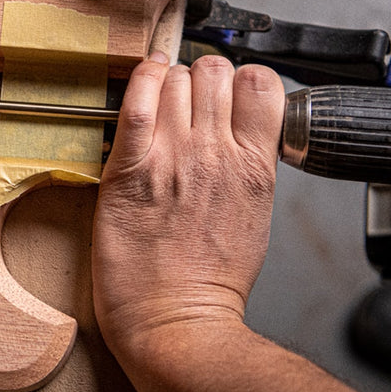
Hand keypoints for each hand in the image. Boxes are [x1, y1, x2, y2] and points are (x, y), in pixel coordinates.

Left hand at [92, 53, 284, 361]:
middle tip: (187, 99)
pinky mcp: (130, 169)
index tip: (226, 92)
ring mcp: (173, 157)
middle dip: (201, 77)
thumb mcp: (255, 215)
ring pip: (176, 78)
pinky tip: (141, 78)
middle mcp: (217, 153)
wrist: (175, 320)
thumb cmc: (210, 281)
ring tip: (160, 101)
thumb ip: (249, 168)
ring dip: (168, 80)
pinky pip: (136, 103)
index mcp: (254, 166)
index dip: (241, 79)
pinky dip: (139, 79)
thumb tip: (239, 138)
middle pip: (215, 71)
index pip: (261, 83)